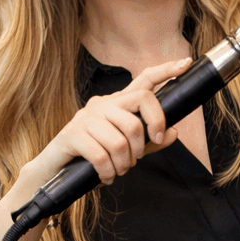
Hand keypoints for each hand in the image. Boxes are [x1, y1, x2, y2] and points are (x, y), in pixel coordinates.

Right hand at [26, 57, 190, 185]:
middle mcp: (102, 104)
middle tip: (136, 159)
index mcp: (117, 104)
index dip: (165, 71)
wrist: (54, 171)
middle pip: (139, 109)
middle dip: (144, 140)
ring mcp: (85, 117)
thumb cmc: (91, 159)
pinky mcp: (72, 133)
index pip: (144, 80)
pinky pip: (102, 156)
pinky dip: (108, 172)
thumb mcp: (126, 151)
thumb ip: (149, 142)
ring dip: (124, 164)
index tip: (185, 63)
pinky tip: (106, 177)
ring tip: (118, 171)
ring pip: (121, 139)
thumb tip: (173, 132)